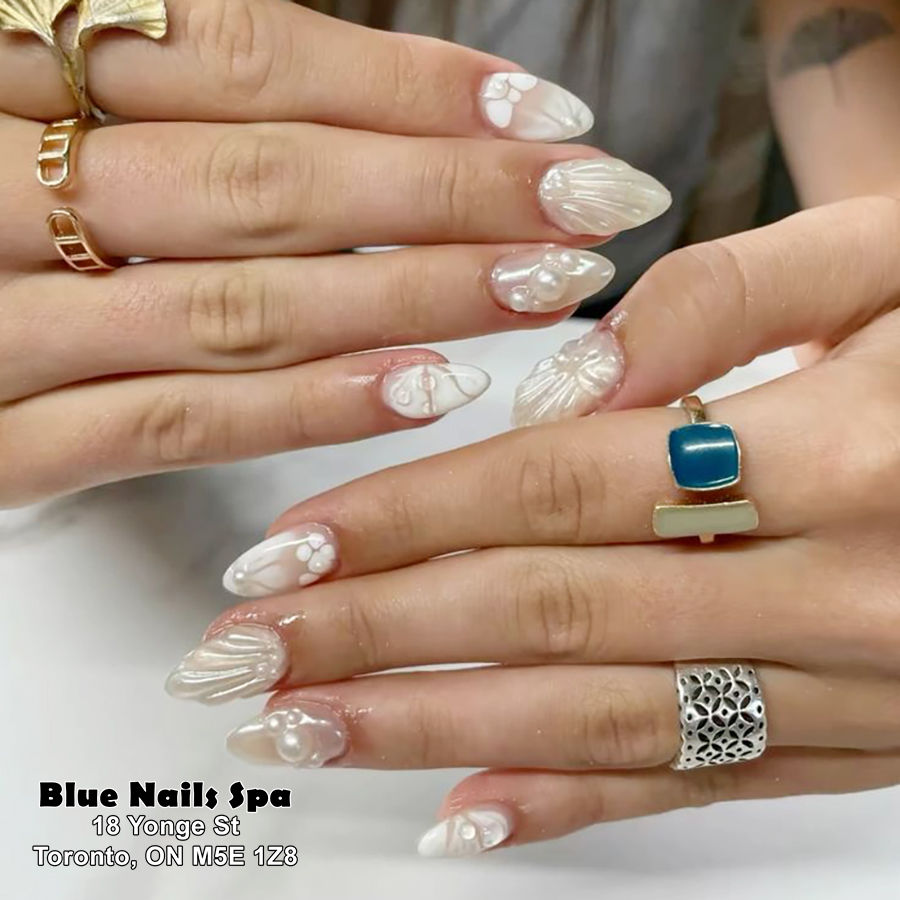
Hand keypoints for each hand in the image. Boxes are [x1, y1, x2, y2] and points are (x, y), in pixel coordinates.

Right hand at [0, 0, 670, 506]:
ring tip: (549, 289)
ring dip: (413, 294)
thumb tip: (371, 112)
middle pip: (271, 175)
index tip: (546, 114)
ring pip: (239, 297)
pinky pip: (172, 420)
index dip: (414, 87)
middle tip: (592, 202)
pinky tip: (430, 388)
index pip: (250, 54)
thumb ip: (178, 107)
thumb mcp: (41, 113)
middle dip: (451, 190)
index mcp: (8, 63)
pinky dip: (307, 403)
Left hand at [164, 193, 899, 855]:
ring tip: (310, 731)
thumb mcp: (888, 257)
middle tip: (249, 658)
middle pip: (548, 613)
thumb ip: (728, 300)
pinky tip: (468, 818)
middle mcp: (834, 585)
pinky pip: (698, 784)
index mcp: (834, 448)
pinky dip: (572, 807)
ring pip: (602, 716)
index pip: (557, 489)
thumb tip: (574, 376)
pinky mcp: (858, 739)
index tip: (295, 549)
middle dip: (378, 638)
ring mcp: (846, 683)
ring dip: (437, 730)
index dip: (410, 519)